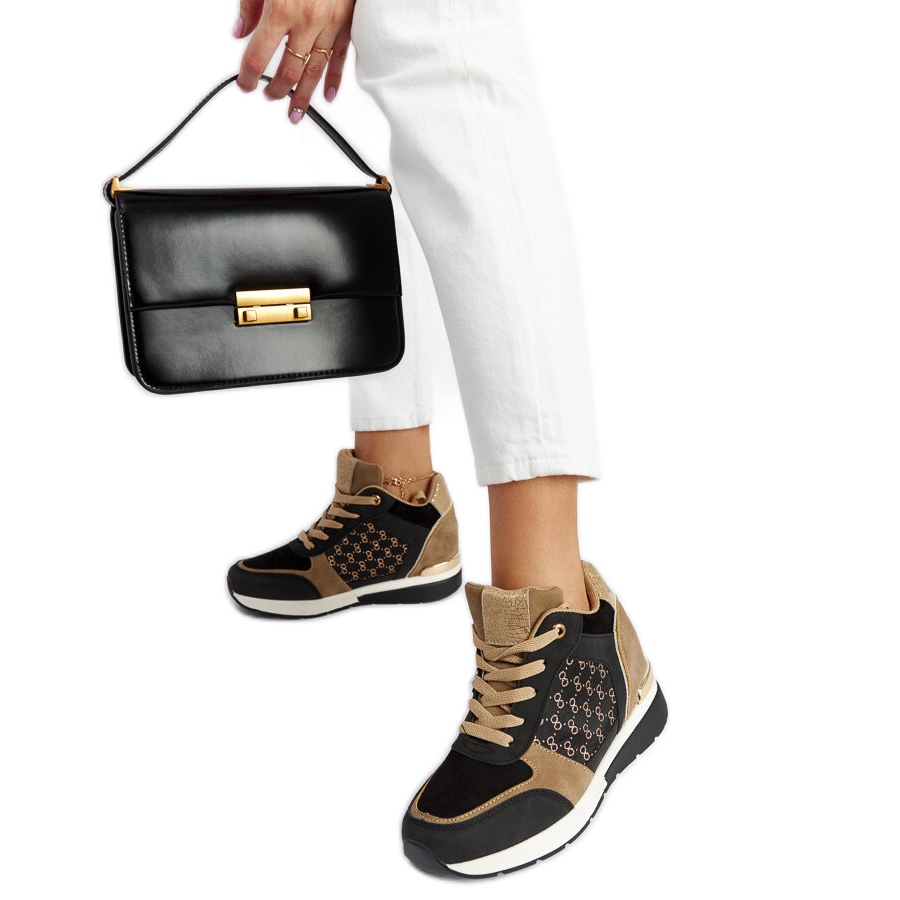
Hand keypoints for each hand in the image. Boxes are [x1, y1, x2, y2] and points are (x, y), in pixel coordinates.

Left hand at [233, 0, 355, 121]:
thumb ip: (250, 4)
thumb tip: (240, 31)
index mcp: (282, 9)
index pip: (258, 55)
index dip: (249, 75)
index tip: (245, 84)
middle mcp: (308, 21)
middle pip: (288, 70)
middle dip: (276, 89)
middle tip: (268, 96)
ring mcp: (331, 26)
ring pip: (314, 71)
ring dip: (303, 96)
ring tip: (294, 113)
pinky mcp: (348, 25)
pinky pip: (341, 59)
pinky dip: (334, 80)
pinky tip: (328, 96)